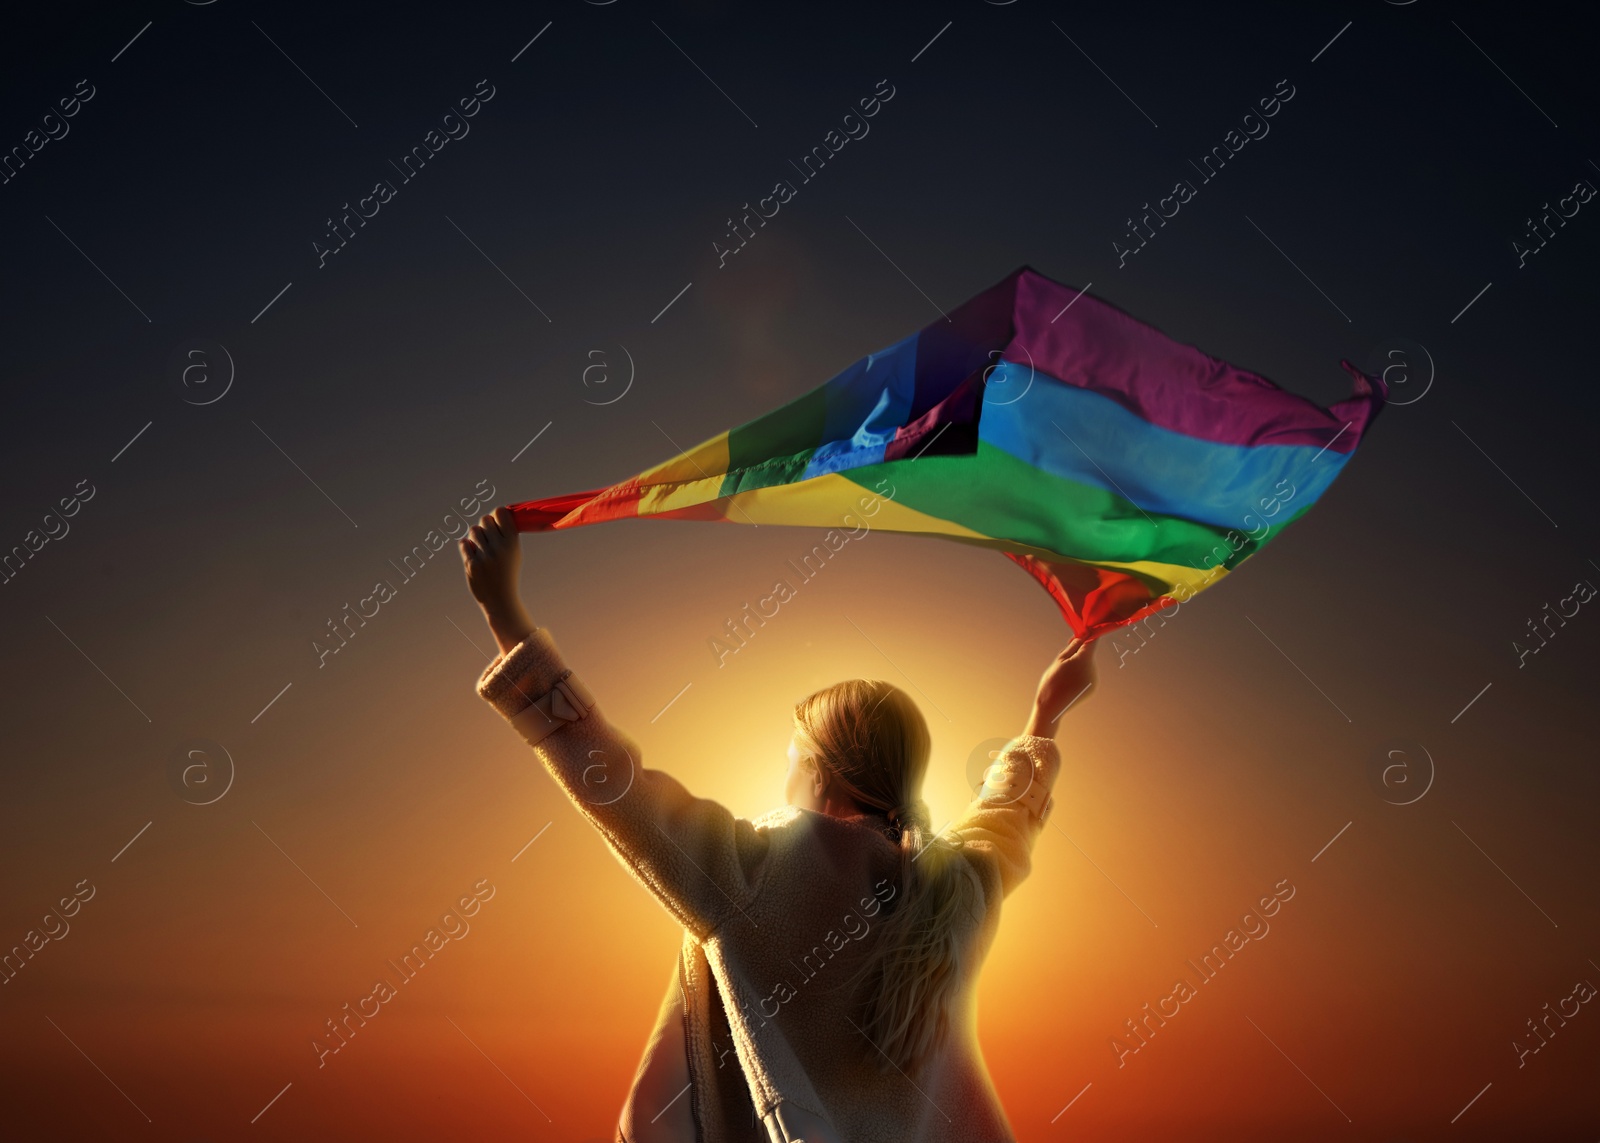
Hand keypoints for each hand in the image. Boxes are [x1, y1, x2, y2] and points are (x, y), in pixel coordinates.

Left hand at [460, 506, 534, 653]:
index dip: (497, 515)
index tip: (497, 522)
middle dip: (485, 526)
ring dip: (475, 537)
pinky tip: (473, 555)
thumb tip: (494, 513)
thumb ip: (506, 534)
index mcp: (513, 542)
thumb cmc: (507, 572)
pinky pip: (463, 544)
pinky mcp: (472, 564)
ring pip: (473, 531)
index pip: (500, 512)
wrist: (500, 600)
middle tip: (488, 538)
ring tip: (481, 548)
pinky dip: (467, 547)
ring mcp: (485, 556)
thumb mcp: (514, 553)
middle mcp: (499, 547)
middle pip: (485, 519)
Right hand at [1024, 637, 1097, 736]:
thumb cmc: (1051, 682)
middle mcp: (1093, 670)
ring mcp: (1094, 680)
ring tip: (1063, 674)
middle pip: (1089, 654)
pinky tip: (1068, 682)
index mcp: (1085, 660)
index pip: (1093, 641)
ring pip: (1087, 664)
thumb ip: (1073, 647)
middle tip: (1062, 660)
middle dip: (1078, 652)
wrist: (1051, 708)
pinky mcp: (1092, 688)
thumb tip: (1082, 636)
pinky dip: (1080, 674)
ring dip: (1078, 664)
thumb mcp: (1059, 660)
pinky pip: (1087, 674)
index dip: (1090, 633)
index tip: (1086, 628)